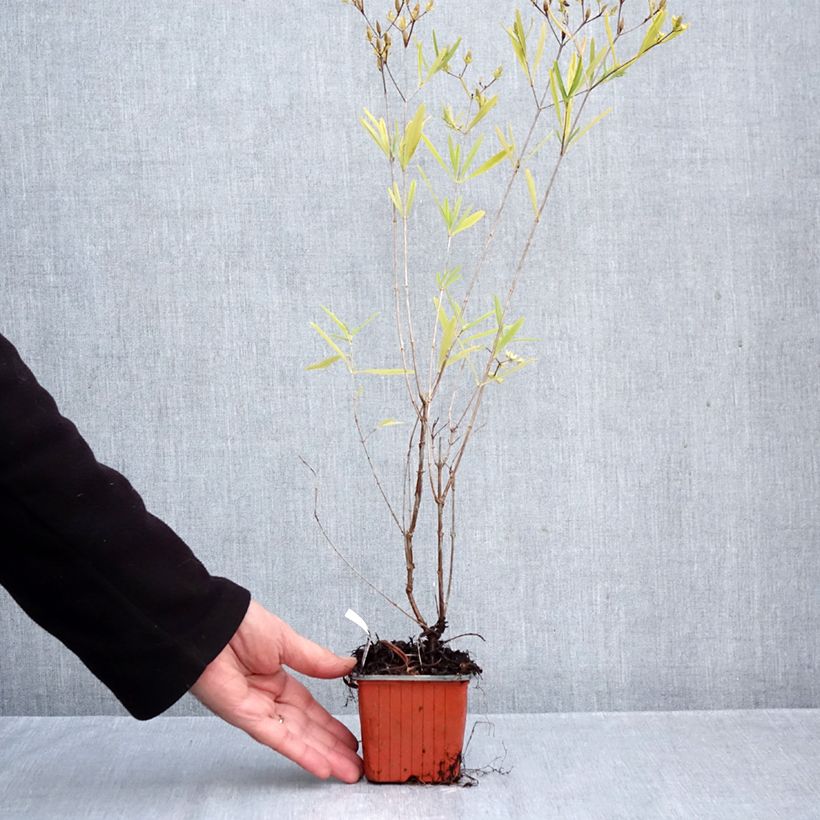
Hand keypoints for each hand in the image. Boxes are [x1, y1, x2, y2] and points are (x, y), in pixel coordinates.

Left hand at [190, 599, 361, 782]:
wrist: (211, 626)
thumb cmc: (241, 625)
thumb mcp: (288, 640)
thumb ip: (318, 660)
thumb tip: (348, 664)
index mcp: (278, 677)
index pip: (310, 709)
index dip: (331, 725)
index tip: (351, 737)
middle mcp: (268, 698)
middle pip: (307, 729)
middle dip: (333, 747)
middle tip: (357, 763)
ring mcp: (257, 710)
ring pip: (297, 738)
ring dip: (323, 756)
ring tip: (348, 771)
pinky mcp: (246, 718)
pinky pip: (278, 739)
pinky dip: (300, 753)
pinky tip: (321, 767)